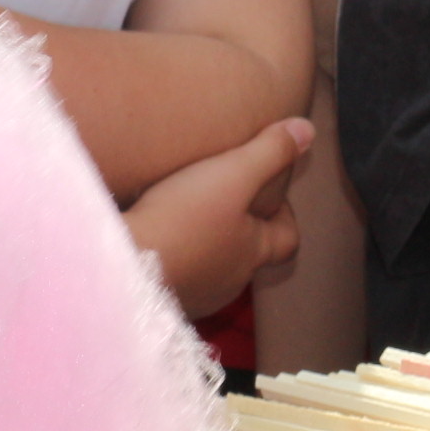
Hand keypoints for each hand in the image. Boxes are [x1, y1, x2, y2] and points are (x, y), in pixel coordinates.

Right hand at [121, 118, 312, 317]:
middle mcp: (229, 281)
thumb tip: (307, 131)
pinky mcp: (159, 299)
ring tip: (182, 214)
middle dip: (239, 227)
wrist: (123, 267)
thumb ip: (269, 152)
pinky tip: (152, 237)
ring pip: (210, 267)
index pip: (287, 239)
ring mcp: (194, 294)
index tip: (268, 192)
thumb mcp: (231, 175)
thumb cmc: (182, 221)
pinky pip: (175, 276)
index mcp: (253, 252)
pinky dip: (171, 257)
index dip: (285, 215)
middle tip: (220, 196)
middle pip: (247, 253)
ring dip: (203, 244)